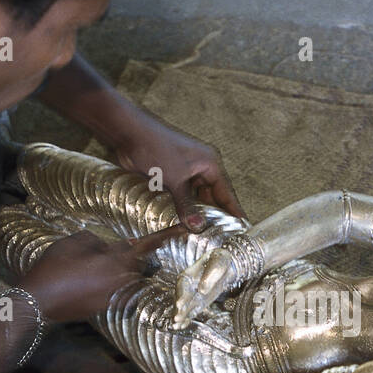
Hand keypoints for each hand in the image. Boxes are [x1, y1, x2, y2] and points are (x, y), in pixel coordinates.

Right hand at [20, 225, 186, 322]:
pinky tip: (78, 280)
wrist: (37, 302)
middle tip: (94, 253)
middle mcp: (120, 281)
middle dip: (121, 254)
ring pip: (121, 275)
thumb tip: (106, 247)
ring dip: (109, 268)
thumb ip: (97, 241)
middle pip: (132, 262)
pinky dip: (99, 281)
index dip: (166, 236)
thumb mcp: (73, 242)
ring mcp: (112, 297)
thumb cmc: (53, 268)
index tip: (184, 229)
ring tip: (80, 268)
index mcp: (115, 262)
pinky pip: (109, 288)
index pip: (146, 246)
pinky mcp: (103, 307)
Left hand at [114, 115, 245, 230]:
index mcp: (210, 164)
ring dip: (197, 214)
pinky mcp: (170, 177)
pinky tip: (184, 223)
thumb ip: (187, 204)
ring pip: (196, 199)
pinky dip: (183, 209)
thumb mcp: (175, 179)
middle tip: (220, 239)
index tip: (243, 228)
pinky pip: (182, 197)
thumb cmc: (156, 147)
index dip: (234, 211)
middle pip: (213, 198)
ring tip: (203, 236)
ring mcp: (185, 173)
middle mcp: (201, 168)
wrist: (129, 133)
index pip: (227, 194)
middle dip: (215, 217)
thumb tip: (197, 226)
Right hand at [172, 247, 238, 328]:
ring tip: (175, 327)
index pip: (182, 286)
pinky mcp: (198, 302)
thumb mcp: (218, 264)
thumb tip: (201, 290)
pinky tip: (181, 327)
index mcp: (189, 274)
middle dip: (178, 309)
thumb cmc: (220, 261)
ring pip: (184, 307)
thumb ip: (209, 276)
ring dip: (180, 316)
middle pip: (181, 298)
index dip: (181, 295)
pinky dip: (186, 319)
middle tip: (176, 319)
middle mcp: (187, 286)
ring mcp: (192, 295)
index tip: (179, 305)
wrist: (226, 265)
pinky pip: (190, 311)